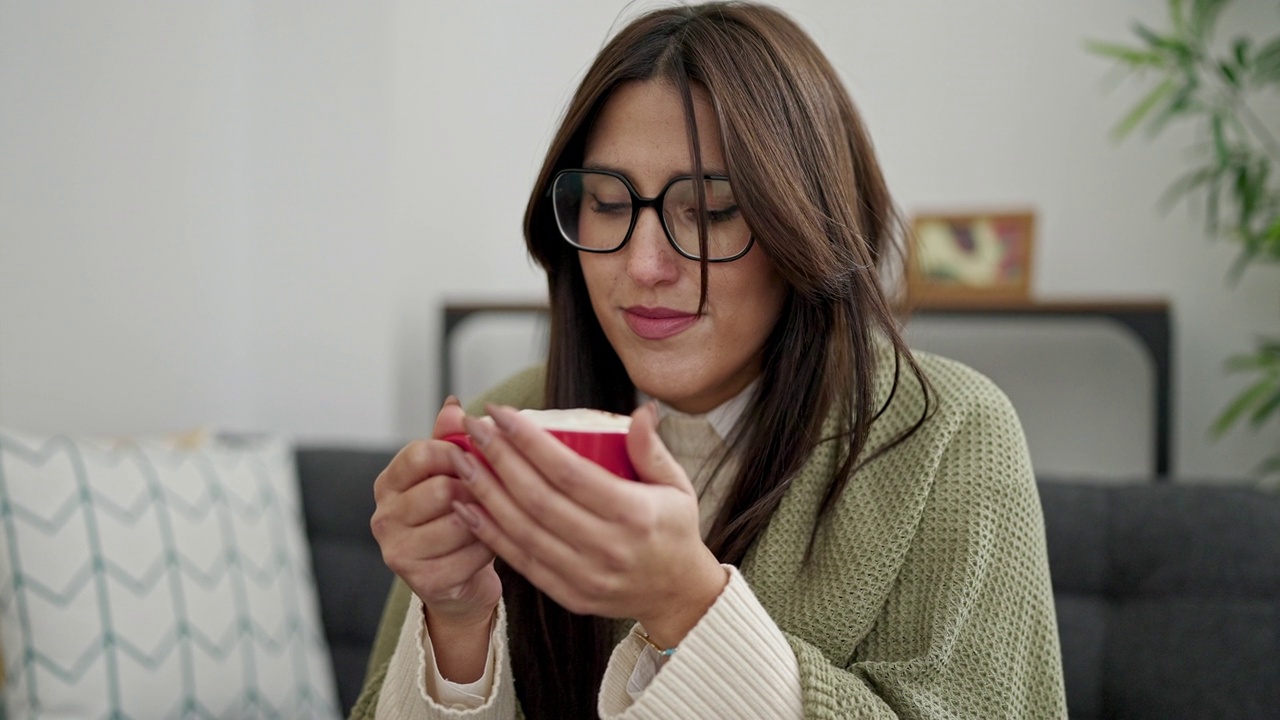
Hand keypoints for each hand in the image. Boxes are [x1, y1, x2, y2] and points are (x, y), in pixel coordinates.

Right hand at [370, 397, 500, 680]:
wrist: (457, 580)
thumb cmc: (455, 517)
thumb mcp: (451, 475)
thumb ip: (450, 440)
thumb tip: (454, 406)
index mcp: (388, 483)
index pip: (420, 454)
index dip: (457, 452)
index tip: (478, 456)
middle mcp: (384, 518)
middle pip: (442, 490)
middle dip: (477, 489)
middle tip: (493, 492)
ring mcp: (400, 552)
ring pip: (460, 523)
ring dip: (486, 520)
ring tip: (492, 518)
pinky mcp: (423, 581)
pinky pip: (471, 555)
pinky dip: (489, 548)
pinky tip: (490, 545)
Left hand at [451, 402, 728, 648]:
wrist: (678, 595)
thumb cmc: (674, 530)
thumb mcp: (677, 486)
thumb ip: (652, 448)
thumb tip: (641, 411)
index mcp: (634, 514)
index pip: (569, 472)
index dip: (529, 441)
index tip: (501, 413)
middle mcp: (608, 548)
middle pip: (538, 499)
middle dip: (498, 458)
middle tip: (474, 428)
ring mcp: (586, 576)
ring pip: (522, 530)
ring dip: (485, 493)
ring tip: (463, 461)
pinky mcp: (569, 595)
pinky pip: (521, 561)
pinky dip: (489, 533)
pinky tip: (467, 506)